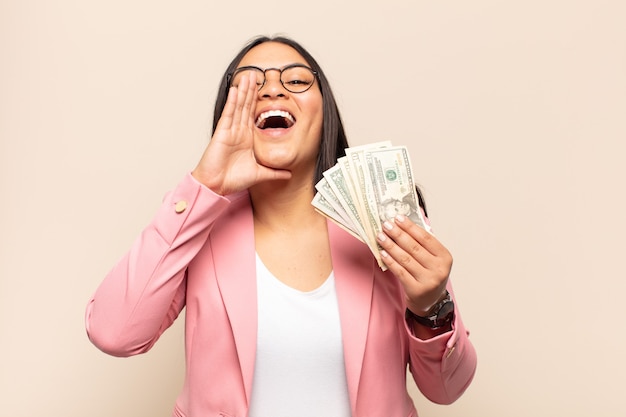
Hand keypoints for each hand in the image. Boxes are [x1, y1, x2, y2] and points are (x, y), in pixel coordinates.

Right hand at [192, 72, 291, 194]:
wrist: (218, 187)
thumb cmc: (233, 180)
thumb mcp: (260, 174)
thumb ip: (274, 173)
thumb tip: (289, 174)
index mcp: (247, 138)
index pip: (254, 115)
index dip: (259, 101)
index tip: (265, 89)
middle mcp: (239, 132)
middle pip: (246, 106)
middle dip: (251, 90)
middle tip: (256, 74)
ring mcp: (230, 130)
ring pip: (239, 106)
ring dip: (243, 90)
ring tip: (248, 75)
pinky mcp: (222, 133)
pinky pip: (229, 114)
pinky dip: (232, 101)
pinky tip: (236, 89)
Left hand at [376, 214, 451, 315]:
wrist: (431, 302)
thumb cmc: (430, 275)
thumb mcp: (433, 259)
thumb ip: (423, 244)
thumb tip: (403, 225)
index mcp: (445, 257)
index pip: (426, 238)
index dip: (411, 227)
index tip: (398, 218)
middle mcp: (439, 269)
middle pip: (414, 247)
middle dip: (398, 234)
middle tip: (386, 225)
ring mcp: (428, 281)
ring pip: (405, 259)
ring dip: (391, 246)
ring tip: (381, 236)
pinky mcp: (416, 290)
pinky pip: (400, 271)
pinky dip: (390, 261)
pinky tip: (383, 253)